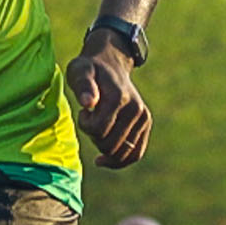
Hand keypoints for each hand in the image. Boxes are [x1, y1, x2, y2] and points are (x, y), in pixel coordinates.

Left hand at [67, 33, 150, 167]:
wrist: (111, 62)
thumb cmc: (89, 68)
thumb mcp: (79, 70)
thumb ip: (82, 85)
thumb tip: (88, 103)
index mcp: (119, 98)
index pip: (98, 130)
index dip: (85, 125)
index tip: (84, 111)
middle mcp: (136, 109)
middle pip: (109, 145)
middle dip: (94, 137)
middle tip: (92, 118)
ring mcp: (143, 118)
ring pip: (121, 154)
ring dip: (104, 147)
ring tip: (100, 128)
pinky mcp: (146, 124)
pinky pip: (135, 154)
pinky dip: (119, 161)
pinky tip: (103, 159)